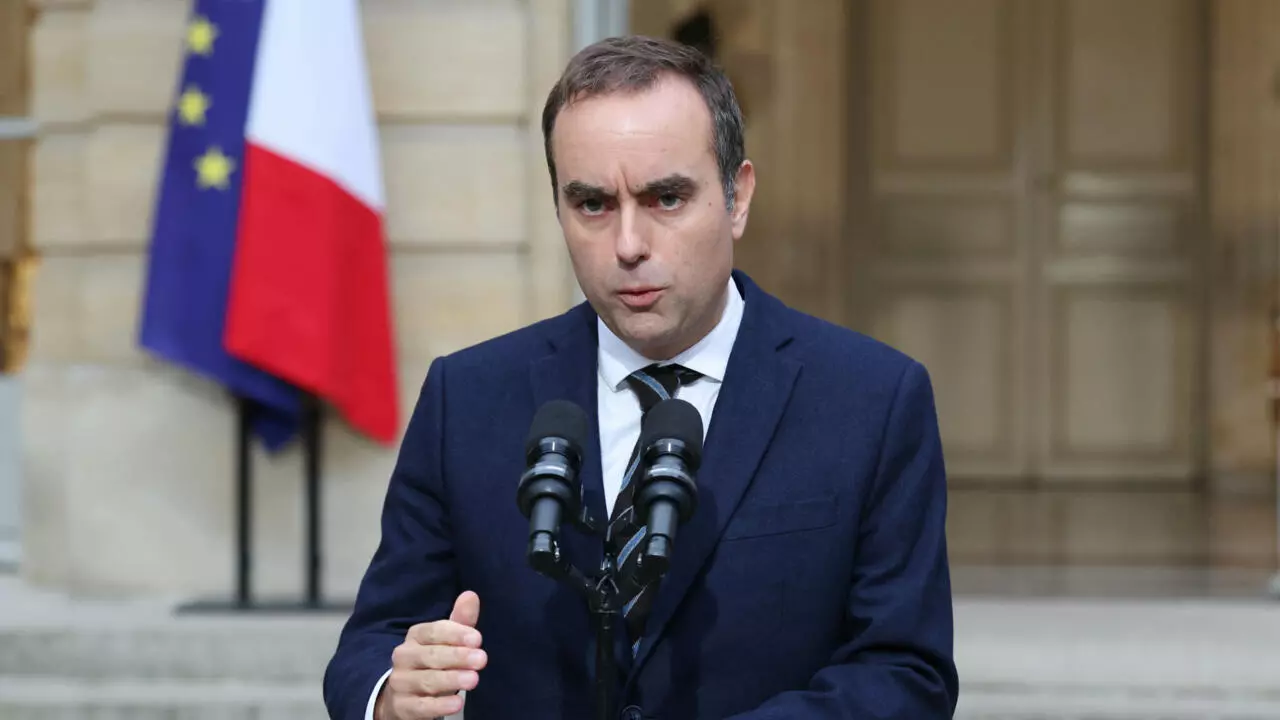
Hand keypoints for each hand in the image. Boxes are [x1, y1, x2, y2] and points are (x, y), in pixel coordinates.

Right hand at [375, 591, 485, 719]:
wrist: (402, 696)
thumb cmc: (432, 663)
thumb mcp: (446, 641)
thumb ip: (460, 621)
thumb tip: (471, 595)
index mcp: (416, 636)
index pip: (434, 631)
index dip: (456, 634)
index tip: (477, 639)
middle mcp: (404, 657)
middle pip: (431, 655)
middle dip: (458, 657)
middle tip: (481, 659)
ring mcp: (401, 683)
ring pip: (427, 680)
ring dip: (451, 679)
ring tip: (473, 680)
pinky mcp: (402, 707)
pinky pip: (421, 706)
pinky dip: (439, 705)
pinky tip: (457, 703)